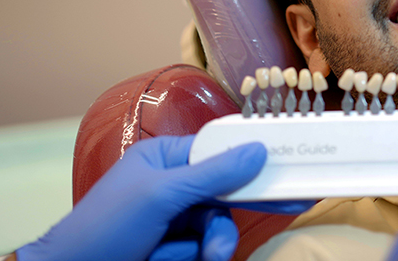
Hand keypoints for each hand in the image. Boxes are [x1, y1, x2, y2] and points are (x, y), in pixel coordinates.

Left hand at [18, 135, 302, 260]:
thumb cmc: (104, 229)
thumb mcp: (161, 195)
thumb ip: (213, 173)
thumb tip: (258, 148)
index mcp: (164, 158)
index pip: (219, 150)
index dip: (254, 158)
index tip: (289, 163)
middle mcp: (171, 186)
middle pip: (225, 192)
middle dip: (235, 211)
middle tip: (294, 205)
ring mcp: (171, 220)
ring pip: (218, 225)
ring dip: (215, 243)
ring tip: (207, 257)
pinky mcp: (171, 249)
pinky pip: (203, 248)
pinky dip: (196, 256)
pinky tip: (178, 260)